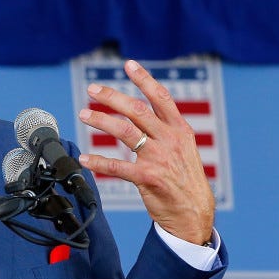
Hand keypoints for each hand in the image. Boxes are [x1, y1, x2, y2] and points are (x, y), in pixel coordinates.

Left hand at [77, 59, 214, 245]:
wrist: (194, 213)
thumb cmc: (185, 181)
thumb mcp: (184, 150)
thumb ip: (166, 131)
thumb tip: (146, 115)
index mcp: (180, 130)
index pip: (161, 97)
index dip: (144, 79)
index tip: (128, 65)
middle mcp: (170, 139)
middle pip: (136, 110)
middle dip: (111, 96)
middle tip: (92, 89)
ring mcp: (159, 158)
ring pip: (125, 131)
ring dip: (101, 120)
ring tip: (84, 115)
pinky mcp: (148, 178)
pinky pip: (118, 166)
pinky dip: (99, 162)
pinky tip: (85, 159)